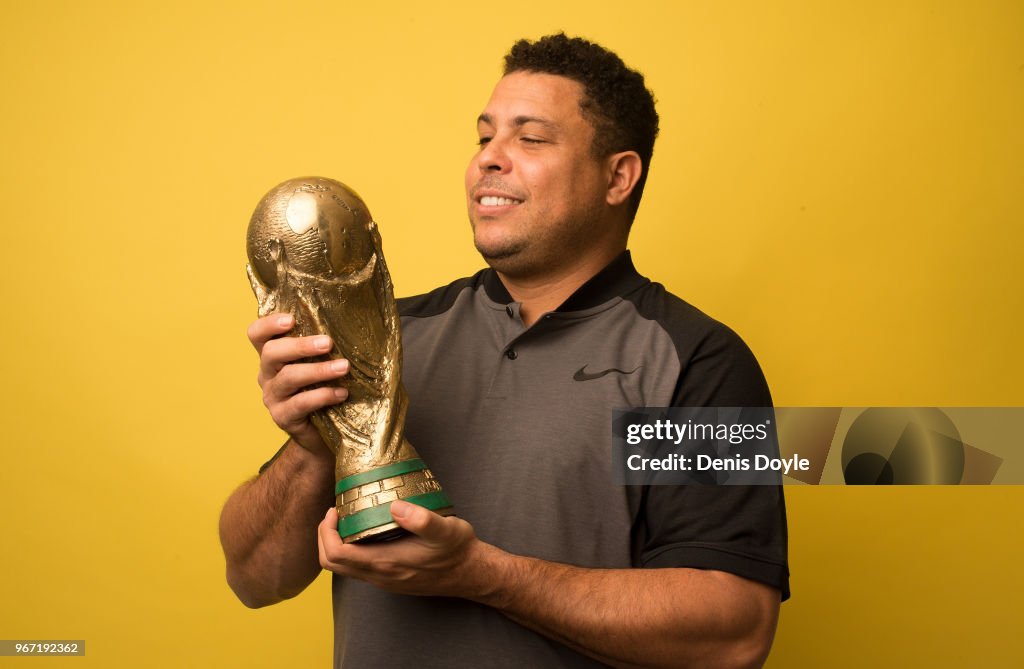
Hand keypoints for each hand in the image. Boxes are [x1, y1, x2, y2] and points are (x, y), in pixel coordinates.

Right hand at [247, 313, 348, 454]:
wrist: (321, 436)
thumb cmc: (321, 390)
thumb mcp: (318, 365)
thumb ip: (321, 348)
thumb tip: (349, 324)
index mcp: (272, 357)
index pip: (257, 335)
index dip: (268, 324)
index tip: (291, 319)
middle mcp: (267, 375)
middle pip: (271, 353)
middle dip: (300, 346)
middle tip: (328, 342)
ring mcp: (272, 397)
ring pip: (289, 377)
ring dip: (318, 370)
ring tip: (344, 367)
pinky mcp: (283, 417)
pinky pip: (301, 403)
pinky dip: (323, 395)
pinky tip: (341, 393)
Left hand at [317, 500, 497, 599]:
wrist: (472, 574)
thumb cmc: (458, 551)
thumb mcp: (445, 530)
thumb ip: (422, 519)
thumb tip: (395, 506)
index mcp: (385, 563)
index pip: (336, 554)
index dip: (327, 532)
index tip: (335, 510)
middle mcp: (379, 576)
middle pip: (332, 564)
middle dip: (325, 537)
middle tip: (336, 513)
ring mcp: (383, 580)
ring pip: (343, 568)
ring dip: (337, 543)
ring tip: (348, 518)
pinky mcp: (389, 579)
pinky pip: (357, 567)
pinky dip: (351, 549)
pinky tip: (366, 530)